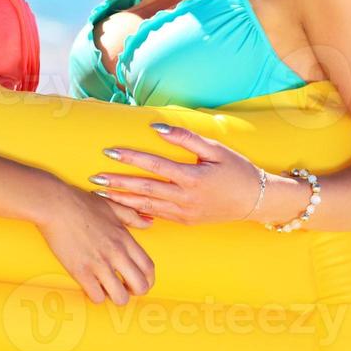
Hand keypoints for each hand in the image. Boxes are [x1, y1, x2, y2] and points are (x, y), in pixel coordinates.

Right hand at [34, 181, 153, 304]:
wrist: (54, 204)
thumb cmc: (80, 202)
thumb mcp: (111, 206)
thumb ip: (132, 216)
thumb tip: (148, 223)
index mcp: (125, 238)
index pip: (149, 268)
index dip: (148, 280)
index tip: (139, 280)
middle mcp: (116, 253)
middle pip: (140, 286)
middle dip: (135, 292)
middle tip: (124, 288)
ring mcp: (99, 264)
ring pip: (120, 297)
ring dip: (115, 297)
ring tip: (106, 289)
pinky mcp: (81, 271)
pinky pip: (97, 297)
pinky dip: (96, 296)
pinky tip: (90, 286)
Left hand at [90, 123, 266, 225]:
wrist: (256, 201)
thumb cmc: (237, 170)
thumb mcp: (215, 150)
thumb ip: (186, 138)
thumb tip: (158, 128)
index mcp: (192, 178)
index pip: (154, 166)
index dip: (131, 159)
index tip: (109, 153)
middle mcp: (186, 199)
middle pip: (144, 190)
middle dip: (117, 184)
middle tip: (94, 178)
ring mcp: (185, 214)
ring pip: (147, 207)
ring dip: (122, 200)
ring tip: (100, 193)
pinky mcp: (185, 221)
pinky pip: (156, 217)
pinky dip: (137, 212)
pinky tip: (122, 207)